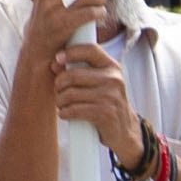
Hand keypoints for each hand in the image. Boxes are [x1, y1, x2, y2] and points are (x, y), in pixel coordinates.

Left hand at [50, 35, 142, 154]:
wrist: (125, 131)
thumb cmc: (106, 103)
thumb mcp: (101, 82)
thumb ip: (81, 70)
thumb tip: (55, 64)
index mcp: (112, 67)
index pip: (90, 50)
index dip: (70, 52)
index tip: (57, 60)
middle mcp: (114, 80)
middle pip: (74, 75)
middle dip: (59, 84)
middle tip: (58, 91)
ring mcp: (111, 97)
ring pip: (71, 94)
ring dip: (60, 100)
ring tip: (62, 104)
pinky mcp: (105, 114)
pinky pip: (74, 110)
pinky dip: (64, 113)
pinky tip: (65, 113)